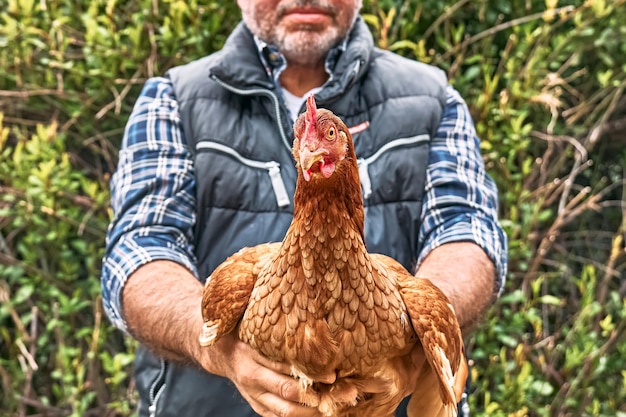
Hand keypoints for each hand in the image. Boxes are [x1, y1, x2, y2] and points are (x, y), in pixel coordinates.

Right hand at [198, 333, 330, 416]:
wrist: (220, 352)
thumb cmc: (245, 330)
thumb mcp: (254, 321)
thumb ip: (273, 320)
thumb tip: (297, 298)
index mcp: (251, 354)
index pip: (283, 365)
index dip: (308, 371)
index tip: (331, 373)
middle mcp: (252, 376)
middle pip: (286, 390)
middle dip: (315, 393)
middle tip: (339, 391)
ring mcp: (254, 395)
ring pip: (284, 410)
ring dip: (311, 411)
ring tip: (333, 406)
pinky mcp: (257, 406)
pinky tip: (319, 412)